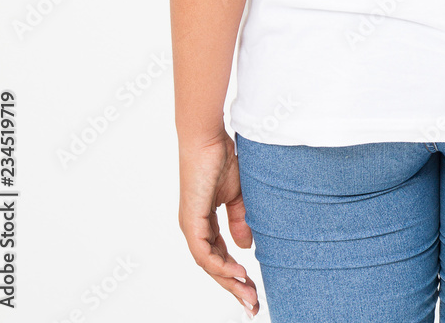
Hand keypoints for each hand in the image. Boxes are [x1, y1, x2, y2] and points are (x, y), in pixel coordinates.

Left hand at [177, 131, 260, 317]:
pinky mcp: (191, 220)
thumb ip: (240, 219)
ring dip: (229, 281)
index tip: (253, 288)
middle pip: (214, 266)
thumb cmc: (220, 158)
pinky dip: (220, 265)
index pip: (219, 256)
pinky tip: (237, 272)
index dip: (235, 273)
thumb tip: (245, 246)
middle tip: (253, 305)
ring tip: (248, 294)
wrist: (207, 139)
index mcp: (204, 222)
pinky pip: (204, 252)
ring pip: (208, 264)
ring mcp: (191, 225)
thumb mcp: (237, 195)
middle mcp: (195, 228)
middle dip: (234, 287)